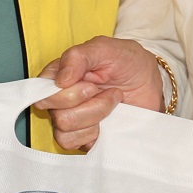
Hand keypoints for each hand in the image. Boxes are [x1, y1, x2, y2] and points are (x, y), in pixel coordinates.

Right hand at [37, 37, 165, 150]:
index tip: (90, 82)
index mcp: (58, 76)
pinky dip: (95, 133)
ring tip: (112, 102)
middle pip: (55, 113)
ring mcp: (70, 120)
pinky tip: (108, 121)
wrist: (152, 84)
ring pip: (65, 129)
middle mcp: (59, 100)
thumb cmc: (126, 62)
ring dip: (96, 115)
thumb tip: (60, 81)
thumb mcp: (105, 48)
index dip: (65, 92)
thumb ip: (78, 57)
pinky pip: (75, 144)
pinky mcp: (83, 138)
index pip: (40, 91)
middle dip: (88, 101)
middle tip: (104, 89)